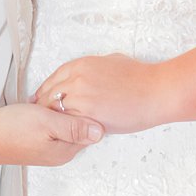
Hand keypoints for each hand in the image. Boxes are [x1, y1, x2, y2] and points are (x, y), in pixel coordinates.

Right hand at [0, 102, 102, 166]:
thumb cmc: (12, 130)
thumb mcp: (48, 123)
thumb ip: (75, 128)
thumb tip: (101, 131)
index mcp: (66, 150)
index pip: (91, 130)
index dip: (89, 110)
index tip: (85, 95)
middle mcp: (59, 152)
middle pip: (80, 128)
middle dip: (77, 110)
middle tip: (68, 94)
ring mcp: (48, 148)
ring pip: (66, 125)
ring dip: (63, 111)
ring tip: (53, 99)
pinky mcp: (38, 141)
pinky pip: (54, 126)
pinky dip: (52, 114)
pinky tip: (45, 106)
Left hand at [31, 54, 174, 134]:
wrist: (155, 92)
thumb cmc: (140, 77)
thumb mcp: (113, 61)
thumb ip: (94, 68)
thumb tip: (89, 73)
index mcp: (82, 65)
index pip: (53, 79)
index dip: (45, 90)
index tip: (40, 99)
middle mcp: (77, 79)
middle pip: (50, 95)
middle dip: (44, 107)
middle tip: (41, 117)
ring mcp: (81, 97)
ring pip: (56, 111)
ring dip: (53, 120)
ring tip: (52, 129)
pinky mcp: (88, 115)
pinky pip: (68, 124)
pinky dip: (65, 129)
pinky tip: (65, 134)